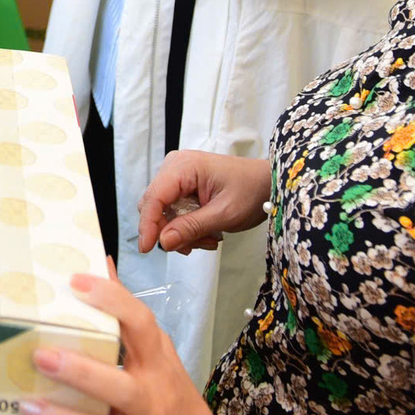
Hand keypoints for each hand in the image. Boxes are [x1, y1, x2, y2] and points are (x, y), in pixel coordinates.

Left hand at [11, 274, 238, 414]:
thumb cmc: (171, 397)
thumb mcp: (158, 356)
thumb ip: (127, 317)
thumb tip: (99, 263)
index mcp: (158, 367)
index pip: (142, 326)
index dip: (112, 302)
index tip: (75, 281)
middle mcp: (152, 404)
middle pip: (122, 390)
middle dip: (82, 373)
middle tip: (41, 355)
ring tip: (26, 405)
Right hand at [138, 151, 273, 253]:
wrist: (268, 184)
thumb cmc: (251, 192)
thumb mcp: (224, 214)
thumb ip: (191, 228)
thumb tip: (163, 242)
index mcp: (183, 167)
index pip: (154, 197)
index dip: (148, 224)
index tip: (147, 248)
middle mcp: (175, 167)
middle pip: (155, 205)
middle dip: (171, 230)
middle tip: (194, 246)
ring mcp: (178, 175)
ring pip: (164, 211)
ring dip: (182, 231)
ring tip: (209, 238)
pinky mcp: (184, 185)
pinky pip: (174, 210)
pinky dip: (187, 226)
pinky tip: (207, 232)